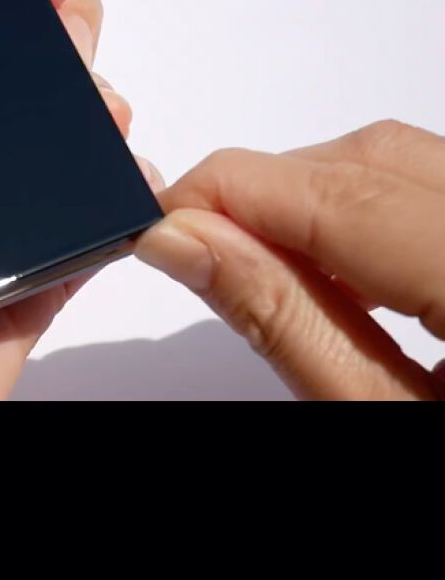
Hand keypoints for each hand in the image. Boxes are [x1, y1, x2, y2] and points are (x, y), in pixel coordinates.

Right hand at [136, 120, 444, 398]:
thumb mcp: (385, 420)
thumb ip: (287, 324)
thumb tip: (184, 242)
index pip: (341, 194)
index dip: (232, 193)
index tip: (162, 223)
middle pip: (369, 159)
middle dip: (267, 191)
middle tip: (198, 248)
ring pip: (400, 159)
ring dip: (316, 199)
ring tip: (266, 268)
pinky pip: (432, 185)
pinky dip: (368, 211)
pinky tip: (338, 269)